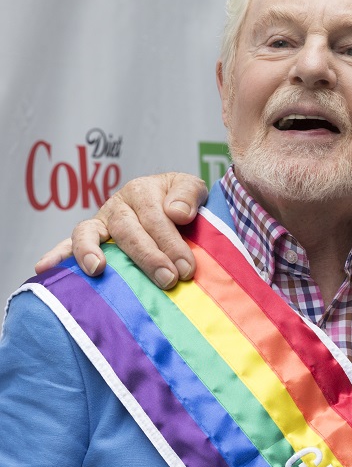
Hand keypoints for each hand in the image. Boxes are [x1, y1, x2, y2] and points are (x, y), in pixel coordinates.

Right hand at [34, 173, 208, 288]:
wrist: (172, 203)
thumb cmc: (182, 200)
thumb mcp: (192, 187)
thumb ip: (188, 195)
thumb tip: (177, 213)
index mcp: (142, 190)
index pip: (156, 218)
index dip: (171, 243)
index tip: (186, 268)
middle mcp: (117, 204)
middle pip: (128, 230)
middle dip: (148, 256)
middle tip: (167, 279)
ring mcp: (100, 221)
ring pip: (89, 233)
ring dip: (90, 252)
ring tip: (96, 269)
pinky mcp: (88, 238)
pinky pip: (68, 244)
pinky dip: (55, 254)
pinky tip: (43, 268)